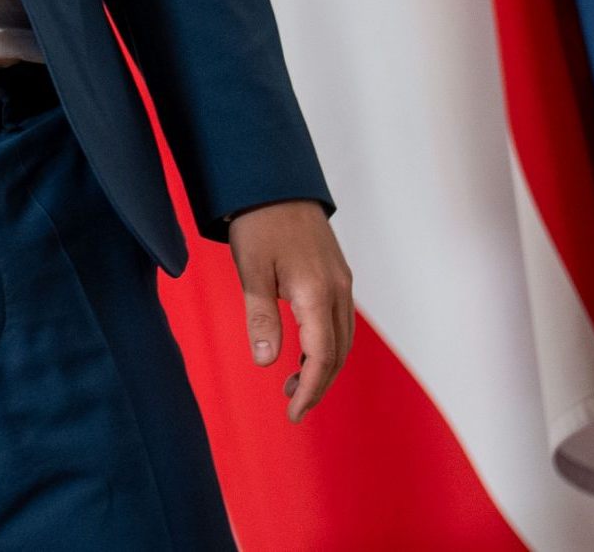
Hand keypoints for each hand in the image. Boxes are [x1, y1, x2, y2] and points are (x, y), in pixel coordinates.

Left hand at [226, 200, 352, 423]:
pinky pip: (340, 320)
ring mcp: (341, 280)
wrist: (274, 180)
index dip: (310, 388)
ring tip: (293, 384)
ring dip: (324, 366)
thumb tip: (267, 362)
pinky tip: (304, 350)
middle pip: (339, 353)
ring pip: (343, 338)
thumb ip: (262, 316)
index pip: (323, 355)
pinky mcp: (336, 273)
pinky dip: (327, 344)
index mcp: (316, 291)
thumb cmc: (258, 222)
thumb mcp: (251, 269)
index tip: (294, 413)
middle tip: (293, 407)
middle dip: (319, 384)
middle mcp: (338, 289)